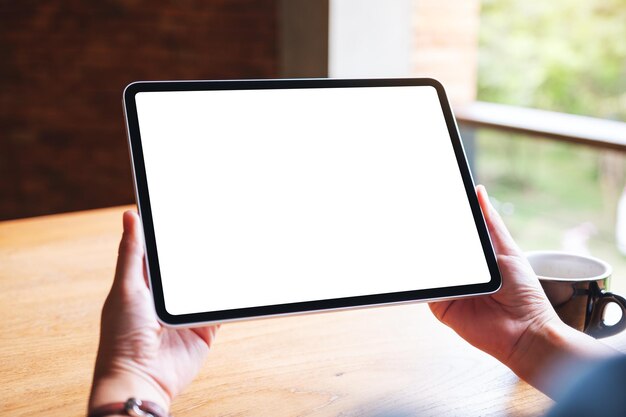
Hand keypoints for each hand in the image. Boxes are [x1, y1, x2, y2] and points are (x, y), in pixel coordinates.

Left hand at [89, 211, 217, 412]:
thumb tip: (130, 215)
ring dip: (218, 272)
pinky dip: (228, 297)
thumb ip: (132, 253)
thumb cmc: (122, 338)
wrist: (142, 379)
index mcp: (143, 282)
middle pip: (188, 265)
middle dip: (202, 250)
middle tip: (219, 225)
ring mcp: (186, 312)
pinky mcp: (205, 328)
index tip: (186, 210)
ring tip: (233, 247)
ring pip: (207, 284)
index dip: (171, 231)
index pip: (160, 250)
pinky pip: (220, 308)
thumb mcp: (126, 287)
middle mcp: (166, 296)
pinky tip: (237, 282)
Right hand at [430, 186, 616, 396]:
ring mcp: (448, 289)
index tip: (427, 203)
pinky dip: (421, 280)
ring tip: (413, 239)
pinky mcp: (440, 306)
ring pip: (428, 269)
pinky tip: (421, 267)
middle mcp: (459, 274)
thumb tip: (479, 192)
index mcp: (474, 259)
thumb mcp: (507, 249)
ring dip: (422, 257)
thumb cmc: (524, 293)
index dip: (439, 221)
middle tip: (413, 217)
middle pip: (435, 251)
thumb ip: (490, 223)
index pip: (451, 236)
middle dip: (425, 236)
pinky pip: (426, 290)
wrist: (526, 331)